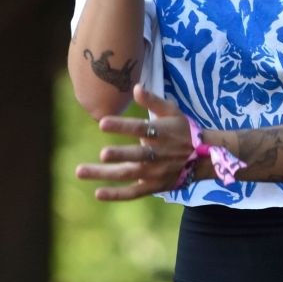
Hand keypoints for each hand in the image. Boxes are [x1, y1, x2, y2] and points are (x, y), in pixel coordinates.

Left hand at [76, 84, 192, 200]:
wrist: (202, 158)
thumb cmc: (182, 130)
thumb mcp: (171, 111)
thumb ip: (152, 100)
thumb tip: (135, 87)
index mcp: (160, 133)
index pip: (139, 129)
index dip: (122, 126)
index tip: (102, 122)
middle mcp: (157, 154)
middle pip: (135, 155)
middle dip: (119, 155)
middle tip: (102, 154)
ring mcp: (154, 172)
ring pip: (128, 174)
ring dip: (104, 174)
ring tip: (80, 171)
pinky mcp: (153, 186)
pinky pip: (133, 192)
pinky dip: (116, 194)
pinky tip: (97, 192)